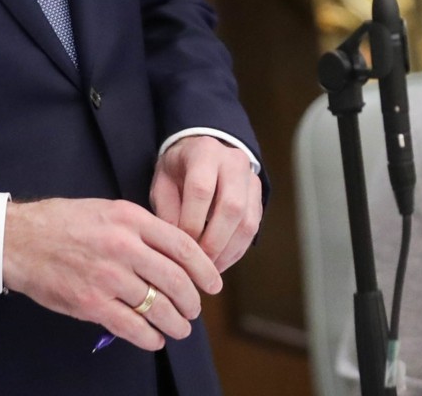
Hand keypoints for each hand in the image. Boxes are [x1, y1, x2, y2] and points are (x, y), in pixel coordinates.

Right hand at [2, 197, 220, 351]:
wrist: (20, 239)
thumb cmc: (64, 222)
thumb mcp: (109, 210)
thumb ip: (142, 229)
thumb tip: (174, 254)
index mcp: (132, 219)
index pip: (183, 246)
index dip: (205, 269)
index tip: (214, 282)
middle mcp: (124, 247)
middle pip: (176, 280)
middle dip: (192, 300)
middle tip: (195, 309)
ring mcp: (107, 277)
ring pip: (157, 307)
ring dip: (175, 323)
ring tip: (180, 329)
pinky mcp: (90, 303)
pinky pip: (131, 327)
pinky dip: (149, 338)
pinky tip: (155, 339)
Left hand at [149, 136, 262, 270]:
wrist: (201, 151)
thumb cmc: (177, 171)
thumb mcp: (162, 183)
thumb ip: (167, 211)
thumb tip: (177, 246)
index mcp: (205, 152)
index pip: (202, 189)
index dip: (191, 222)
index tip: (179, 247)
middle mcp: (234, 161)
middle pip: (231, 207)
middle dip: (213, 242)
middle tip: (197, 265)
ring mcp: (250, 178)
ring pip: (247, 221)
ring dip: (227, 251)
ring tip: (208, 269)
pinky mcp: (259, 196)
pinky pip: (253, 228)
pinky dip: (237, 250)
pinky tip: (220, 263)